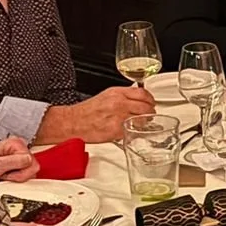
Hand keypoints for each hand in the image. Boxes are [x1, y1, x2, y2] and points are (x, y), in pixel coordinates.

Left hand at [0, 137, 39, 183]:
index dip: (19, 173)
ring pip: (29, 174)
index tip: (6, 173)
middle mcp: (18, 149)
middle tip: (2, 175)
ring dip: (15, 179)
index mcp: (15, 144)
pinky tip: (3, 179)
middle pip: (32, 168)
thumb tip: (28, 160)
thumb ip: (11, 161)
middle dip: (18, 176)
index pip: (32, 162)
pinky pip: (23, 178)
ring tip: (0, 176)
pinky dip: (13, 181)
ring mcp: (17, 158)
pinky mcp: (15, 167)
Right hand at [36, 85, 156, 145]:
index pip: (143, 93)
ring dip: (144, 123)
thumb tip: (136, 100)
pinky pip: (133, 130)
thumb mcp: (106, 97)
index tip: (151, 103)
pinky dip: (134, 132)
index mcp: (117, 93)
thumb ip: (122, 97)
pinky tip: (130, 131)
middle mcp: (119, 103)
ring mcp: (119, 116)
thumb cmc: (87, 112)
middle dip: (150, 112)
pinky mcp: (117, 130)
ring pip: (142, 119)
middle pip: (146, 106)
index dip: (150, 100)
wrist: (74, 122)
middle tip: (149, 116)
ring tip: (140, 124)